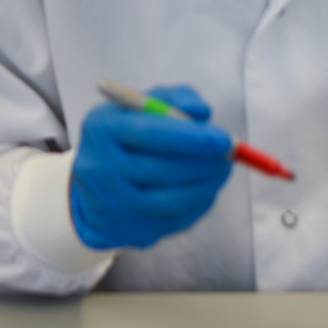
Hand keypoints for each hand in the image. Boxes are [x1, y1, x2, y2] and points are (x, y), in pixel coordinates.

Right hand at [69, 84, 232, 250]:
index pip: (145, 134)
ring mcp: (110, 203)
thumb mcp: (145, 105)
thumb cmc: (131, 132)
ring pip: (167, 200)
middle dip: (201, 163)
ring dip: (205, 186)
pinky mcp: (128, 228)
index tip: (224, 138)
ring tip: (222, 169)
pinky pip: (173, 220)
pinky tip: (206, 187)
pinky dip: (198, 203)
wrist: (101, 180)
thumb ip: (174, 99)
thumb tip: (202, 113)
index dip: (188, 138)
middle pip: (156, 170)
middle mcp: (98, 167)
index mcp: (101, 128)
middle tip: (229, 155)